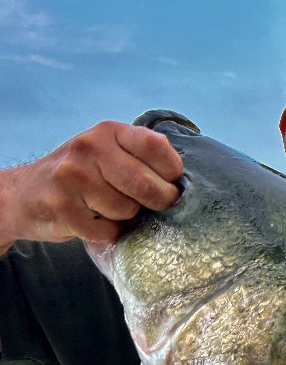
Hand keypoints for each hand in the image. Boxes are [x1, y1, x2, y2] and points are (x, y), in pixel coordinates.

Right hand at [0, 121, 182, 246]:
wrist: (23, 194)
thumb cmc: (81, 174)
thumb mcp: (108, 151)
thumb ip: (142, 155)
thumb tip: (183, 179)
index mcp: (108, 131)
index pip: (156, 146)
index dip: (172, 170)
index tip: (170, 181)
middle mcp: (89, 148)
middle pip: (147, 185)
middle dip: (159, 201)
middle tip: (152, 205)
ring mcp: (72, 178)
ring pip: (127, 210)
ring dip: (126, 217)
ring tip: (107, 207)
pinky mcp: (61, 208)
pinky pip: (107, 230)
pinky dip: (107, 232)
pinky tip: (92, 220)